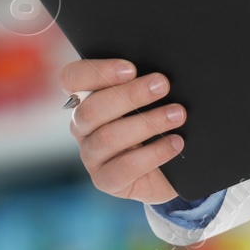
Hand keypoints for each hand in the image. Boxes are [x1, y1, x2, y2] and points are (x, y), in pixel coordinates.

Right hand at [59, 58, 188, 204]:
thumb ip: (140, 83)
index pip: (72, 78)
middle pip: (91, 109)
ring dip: (147, 122)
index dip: (97, 72)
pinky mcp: (105, 180)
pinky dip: (154, 152)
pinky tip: (175, 142)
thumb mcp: (144, 99)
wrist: (164, 170)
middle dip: (131, 94)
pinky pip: (126, 167)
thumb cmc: (152, 124)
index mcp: (84, 98)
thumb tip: (157, 74)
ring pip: (109, 137)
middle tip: (163, 85)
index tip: (131, 69)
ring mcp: (90, 156)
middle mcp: (81, 127)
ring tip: (177, 115)